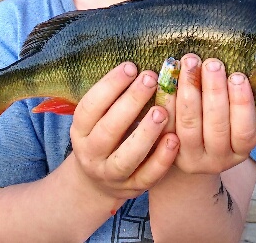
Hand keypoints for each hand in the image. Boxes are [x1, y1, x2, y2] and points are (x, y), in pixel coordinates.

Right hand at [67, 62, 179, 199]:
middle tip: (151, 79)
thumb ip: (114, 100)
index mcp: (80, 131)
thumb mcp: (98, 120)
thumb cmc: (105, 139)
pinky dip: (162, 159)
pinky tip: (174, 139)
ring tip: (163, 111)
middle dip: (131, 102)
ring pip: (127, 156)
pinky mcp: (133, 188)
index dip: (109, 86)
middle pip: (108, 130)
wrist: (98, 184)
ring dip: (146, 133)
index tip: (131, 66)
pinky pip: (148, 176)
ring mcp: (112, 174)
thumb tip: (138, 66)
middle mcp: (92, 154)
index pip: (90, 107)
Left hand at [162, 54, 255, 174]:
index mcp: (240, 150)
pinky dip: (167, 99)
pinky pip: (166, 124)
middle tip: (212, 64)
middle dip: (214, 91)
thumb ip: (236, 99)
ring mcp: (190, 158)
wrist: (194, 150)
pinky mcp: (167, 152)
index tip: (238, 76)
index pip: (244, 130)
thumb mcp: (236, 117)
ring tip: (191, 63)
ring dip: (190, 91)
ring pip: (189, 126)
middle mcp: (217, 160)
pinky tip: (168, 77)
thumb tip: (232, 68)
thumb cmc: (223, 122)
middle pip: (216, 126)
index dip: (241, 104)